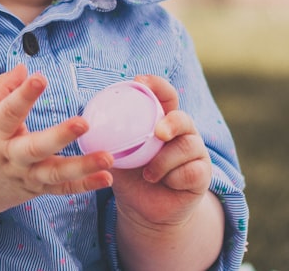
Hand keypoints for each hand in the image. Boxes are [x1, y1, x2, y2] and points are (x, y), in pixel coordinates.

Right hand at [0, 64, 112, 218]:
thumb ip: (0, 89)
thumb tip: (24, 67)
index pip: (7, 112)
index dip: (23, 94)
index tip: (39, 77)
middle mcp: (8, 156)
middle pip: (34, 148)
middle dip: (59, 136)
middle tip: (83, 122)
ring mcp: (23, 176)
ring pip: (53, 174)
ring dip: (82, 167)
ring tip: (108, 158)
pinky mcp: (34, 190)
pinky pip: (61, 190)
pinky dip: (84, 186)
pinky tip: (106, 177)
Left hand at [109, 75, 212, 228]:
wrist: (143, 208)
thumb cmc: (130, 175)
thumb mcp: (116, 154)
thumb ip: (108, 137)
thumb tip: (85, 121)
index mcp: (161, 120)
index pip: (165, 95)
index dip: (156, 85)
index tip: (139, 80)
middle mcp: (181, 132)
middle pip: (183, 118)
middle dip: (171, 122)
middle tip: (158, 133)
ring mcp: (195, 152)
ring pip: (187, 147)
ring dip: (164, 161)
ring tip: (149, 174)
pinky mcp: (203, 174)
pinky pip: (192, 172)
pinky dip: (174, 178)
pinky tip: (165, 183)